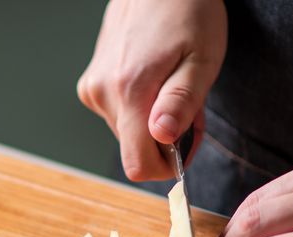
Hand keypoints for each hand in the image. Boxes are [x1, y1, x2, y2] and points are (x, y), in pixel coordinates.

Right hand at [76, 0, 226, 180]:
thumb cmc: (186, 13)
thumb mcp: (201, 58)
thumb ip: (181, 101)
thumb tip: (163, 138)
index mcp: (130, 92)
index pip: (137, 165)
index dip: (165, 166)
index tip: (185, 146)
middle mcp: (102, 94)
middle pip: (135, 149)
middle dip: (165, 139)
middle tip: (190, 106)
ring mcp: (93, 89)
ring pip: (128, 132)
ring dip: (154, 122)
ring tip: (173, 87)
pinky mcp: (91, 84)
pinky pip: (118, 114)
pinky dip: (140, 108)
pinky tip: (154, 80)